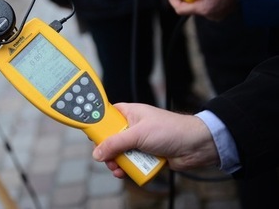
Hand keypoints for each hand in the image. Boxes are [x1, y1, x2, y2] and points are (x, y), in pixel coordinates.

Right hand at [92, 103, 218, 178]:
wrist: (196, 146)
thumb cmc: (171, 130)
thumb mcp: (138, 134)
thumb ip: (116, 143)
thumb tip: (98, 152)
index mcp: (129, 113)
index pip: (106, 116)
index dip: (98, 126)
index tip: (91, 137)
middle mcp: (132, 127)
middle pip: (110, 139)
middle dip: (107, 151)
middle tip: (106, 158)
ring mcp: (139, 142)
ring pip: (119, 153)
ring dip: (117, 162)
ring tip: (118, 168)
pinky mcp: (146, 155)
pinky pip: (130, 163)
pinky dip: (127, 169)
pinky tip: (127, 173)